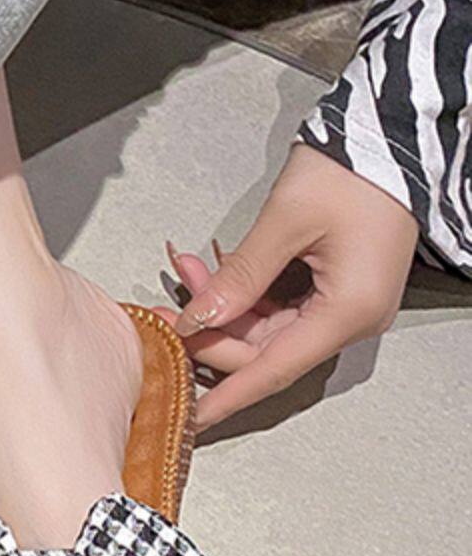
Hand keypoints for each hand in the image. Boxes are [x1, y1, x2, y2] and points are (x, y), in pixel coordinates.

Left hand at [165, 144, 419, 428]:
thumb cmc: (346, 175)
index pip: (276, 369)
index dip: (230, 391)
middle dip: (215, 328)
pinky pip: (287, 304)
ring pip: (274, 324)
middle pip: (271, 347)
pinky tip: (217, 270)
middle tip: (168, 307)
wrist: (386, 141)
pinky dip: (250, 291)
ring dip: (229, 304)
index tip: (195, 414)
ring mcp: (347, 302)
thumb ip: (242, 273)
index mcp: (347, 312)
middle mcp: (352, 318)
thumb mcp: (285, 222)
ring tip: (188, 273)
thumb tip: (203, 316)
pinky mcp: (339, 284)